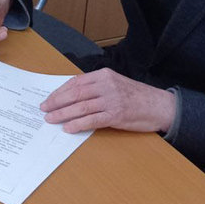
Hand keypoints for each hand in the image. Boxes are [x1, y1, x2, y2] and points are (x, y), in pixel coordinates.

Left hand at [40, 68, 176, 133]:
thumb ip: (97, 87)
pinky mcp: (116, 115)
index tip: (49, 98)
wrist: (160, 106)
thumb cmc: (137, 96)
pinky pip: (92, 120)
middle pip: (75, 93)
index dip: (60, 91)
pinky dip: (78, 124)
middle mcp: (106, 85)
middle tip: (44, 108)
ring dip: (63, 114)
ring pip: (80, 106)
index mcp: (104, 75)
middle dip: (56, 101)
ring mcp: (111, 100)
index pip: (76, 82)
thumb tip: (73, 95)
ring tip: (51, 119)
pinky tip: (69, 128)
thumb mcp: (115, 84)